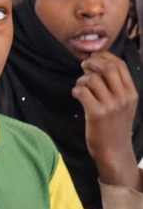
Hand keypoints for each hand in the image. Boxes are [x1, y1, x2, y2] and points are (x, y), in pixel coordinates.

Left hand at [71, 52, 139, 188]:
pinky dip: (76, 90)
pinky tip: (76, 95)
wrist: (114, 151)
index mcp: (131, 93)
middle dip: (92, 63)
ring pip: (93, 79)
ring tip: (80, 87)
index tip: (94, 57)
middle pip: (107, 68)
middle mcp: (123, 98)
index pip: (120, 65)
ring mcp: (111, 106)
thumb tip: (97, 65)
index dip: (104, 57)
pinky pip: (83, 92)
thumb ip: (116, 87)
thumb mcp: (124, 105)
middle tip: (83, 66)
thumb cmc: (114, 126)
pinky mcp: (97, 114)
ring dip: (82, 79)